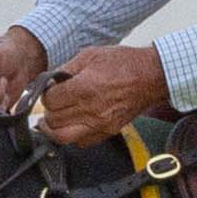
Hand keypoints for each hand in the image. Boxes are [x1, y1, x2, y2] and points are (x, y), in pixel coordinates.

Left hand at [37, 43, 170, 146]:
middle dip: (49, 111)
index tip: (52, 91)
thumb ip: (66, 69)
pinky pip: (81, 142)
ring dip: (55, 129)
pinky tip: (73, 125)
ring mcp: (100, 124)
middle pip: (53, 120)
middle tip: (54, 103)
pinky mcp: (108, 131)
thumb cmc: (122, 63)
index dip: (46, 95)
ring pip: (63, 137)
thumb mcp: (90, 55)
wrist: (150, 77)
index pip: (50, 101)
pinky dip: (72, 136)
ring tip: (55, 120)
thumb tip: (50, 82)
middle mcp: (91, 110)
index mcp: (84, 88)